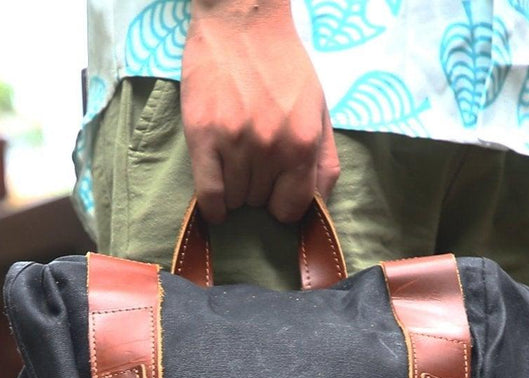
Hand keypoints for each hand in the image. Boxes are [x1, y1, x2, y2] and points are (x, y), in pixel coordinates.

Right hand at [180, 0, 339, 223]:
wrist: (242, 20)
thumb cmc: (283, 64)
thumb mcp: (319, 109)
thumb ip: (324, 159)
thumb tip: (320, 204)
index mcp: (303, 143)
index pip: (292, 208)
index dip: (283, 203)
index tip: (276, 190)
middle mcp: (271, 147)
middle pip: (260, 202)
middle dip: (259, 189)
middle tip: (254, 161)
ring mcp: (235, 142)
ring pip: (235, 199)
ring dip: (235, 190)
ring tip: (235, 163)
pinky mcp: (203, 136)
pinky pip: (208, 194)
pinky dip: (213, 206)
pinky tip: (217, 201)